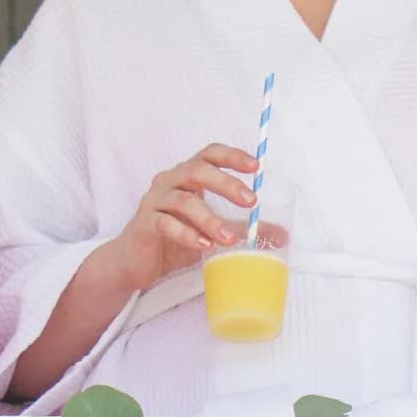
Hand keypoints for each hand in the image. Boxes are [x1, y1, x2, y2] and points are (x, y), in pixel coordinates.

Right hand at [111, 144, 258, 292]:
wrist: (135, 261)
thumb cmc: (173, 239)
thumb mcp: (212, 231)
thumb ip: (242, 228)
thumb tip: (282, 236)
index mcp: (186, 177)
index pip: (209, 154)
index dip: (232, 156)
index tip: (256, 167)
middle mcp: (168, 182)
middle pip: (197, 170)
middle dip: (226, 184)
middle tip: (250, 202)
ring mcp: (154, 201)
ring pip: (183, 200)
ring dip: (210, 218)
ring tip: (229, 238)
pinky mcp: (144, 224)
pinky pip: (165, 223)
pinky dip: (186, 233)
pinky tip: (203, 245)